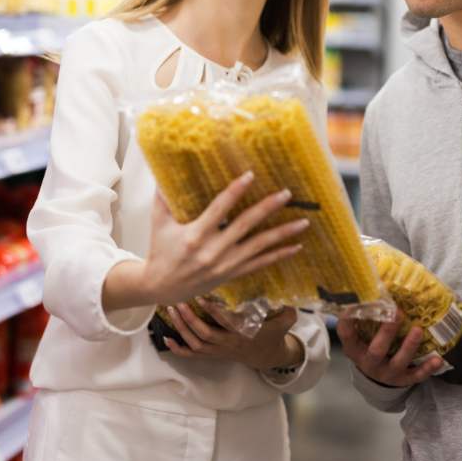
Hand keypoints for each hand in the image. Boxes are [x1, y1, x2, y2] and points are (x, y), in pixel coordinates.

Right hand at [103, 172, 308, 311]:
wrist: (162, 288)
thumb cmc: (160, 251)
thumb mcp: (158, 223)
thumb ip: (163, 198)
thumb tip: (163, 172)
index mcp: (195, 235)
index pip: (220, 208)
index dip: (236, 191)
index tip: (250, 175)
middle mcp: (213, 250)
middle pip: (246, 225)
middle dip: (268, 208)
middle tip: (286, 194)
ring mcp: (225, 264)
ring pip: (259, 246)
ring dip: (282, 234)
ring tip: (303, 222)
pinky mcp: (232, 274)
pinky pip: (260, 264)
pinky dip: (279, 255)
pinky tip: (296, 247)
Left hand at [162, 303, 302, 371]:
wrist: (268, 356)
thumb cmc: (273, 334)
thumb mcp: (285, 322)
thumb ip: (287, 309)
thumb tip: (288, 295)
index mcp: (244, 334)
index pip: (227, 323)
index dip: (214, 311)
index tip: (202, 296)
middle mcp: (229, 343)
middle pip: (205, 334)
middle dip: (190, 319)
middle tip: (178, 301)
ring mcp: (219, 351)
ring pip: (196, 343)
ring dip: (181, 328)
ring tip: (171, 310)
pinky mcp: (212, 354)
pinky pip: (192, 355)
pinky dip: (178, 348)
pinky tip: (166, 338)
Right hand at [336, 311, 442, 387]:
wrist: (375, 378)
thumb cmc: (367, 347)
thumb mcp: (360, 336)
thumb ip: (363, 317)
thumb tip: (372, 282)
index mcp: (355, 349)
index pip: (347, 335)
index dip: (348, 321)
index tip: (353, 305)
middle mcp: (369, 363)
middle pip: (376, 350)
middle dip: (387, 332)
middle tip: (397, 313)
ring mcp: (386, 373)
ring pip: (398, 362)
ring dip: (409, 346)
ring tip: (418, 329)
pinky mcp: (402, 380)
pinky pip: (416, 375)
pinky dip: (427, 368)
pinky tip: (437, 359)